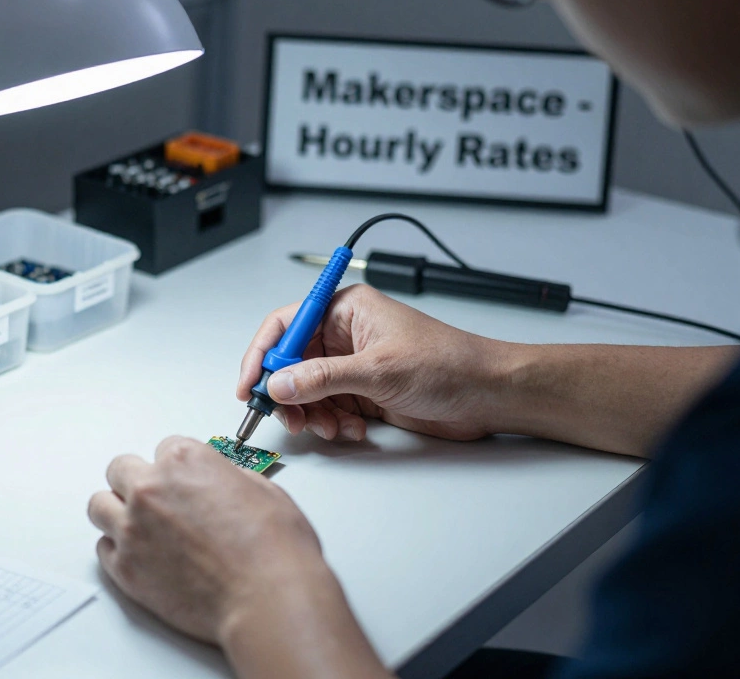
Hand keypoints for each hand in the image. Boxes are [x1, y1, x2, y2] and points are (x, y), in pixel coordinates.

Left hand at [88, 436, 333, 644]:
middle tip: (156, 500)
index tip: (183, 481)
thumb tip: (221, 482)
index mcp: (184, 461)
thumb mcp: (263, 491)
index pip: (164, 448)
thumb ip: (229, 478)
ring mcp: (133, 529)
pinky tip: (140, 555)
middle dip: (137, 481)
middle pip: (120, 471)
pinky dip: (117, 549)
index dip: (177, 468)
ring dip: (117, 512)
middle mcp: (151, 489)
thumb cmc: (274, 550)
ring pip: (99, 506)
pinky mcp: (126, 569)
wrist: (268, 599)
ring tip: (139, 526)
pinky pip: (103, 548)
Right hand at [238, 284, 508, 442]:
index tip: (251, 384)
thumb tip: (280, 383)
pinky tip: (354, 428)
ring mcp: (353, 365)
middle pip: (291, 363)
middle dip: (289, 394)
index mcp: (346, 310)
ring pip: (308, 391)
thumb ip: (323, 378)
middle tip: (291, 418)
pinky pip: (329, 409)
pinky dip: (333, 423)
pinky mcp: (363, 393)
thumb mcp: (379, 370)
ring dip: (314, 414)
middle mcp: (345, 335)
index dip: (262, 354)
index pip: (285, 325)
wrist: (488, 395)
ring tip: (332, 427)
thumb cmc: (449, 364)